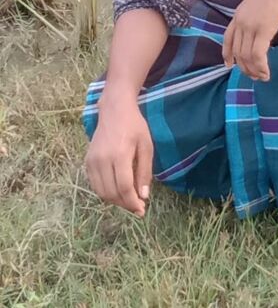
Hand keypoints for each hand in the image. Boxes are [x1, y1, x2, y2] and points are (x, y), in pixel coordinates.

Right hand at [84, 92, 153, 216]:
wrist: (114, 110)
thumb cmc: (135, 126)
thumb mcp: (146, 146)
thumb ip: (144, 172)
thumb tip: (143, 196)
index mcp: (119, 154)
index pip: (123, 187)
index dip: (132, 202)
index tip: (141, 210)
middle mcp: (102, 159)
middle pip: (111, 192)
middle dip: (125, 204)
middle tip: (137, 207)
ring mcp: (92, 161)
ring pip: (101, 192)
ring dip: (115, 201)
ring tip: (128, 200)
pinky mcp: (87, 161)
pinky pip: (94, 184)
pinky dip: (105, 192)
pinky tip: (117, 190)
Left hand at [222, 0, 277, 81]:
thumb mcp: (259, 1)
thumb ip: (255, 14)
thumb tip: (261, 25)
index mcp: (238, 14)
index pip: (227, 38)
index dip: (227, 53)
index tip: (228, 65)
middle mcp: (240, 22)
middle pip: (237, 51)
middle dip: (244, 67)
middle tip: (253, 76)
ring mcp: (250, 27)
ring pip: (246, 56)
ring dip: (254, 70)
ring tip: (262, 77)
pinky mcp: (262, 32)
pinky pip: (258, 55)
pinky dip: (261, 67)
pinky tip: (267, 73)